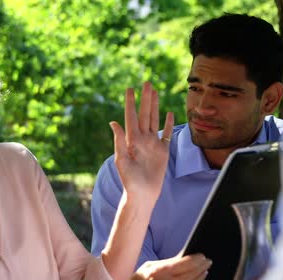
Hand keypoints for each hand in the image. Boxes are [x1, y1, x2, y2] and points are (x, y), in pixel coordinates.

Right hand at [95, 254, 210, 279]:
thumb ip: (165, 264)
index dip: (198, 259)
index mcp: (161, 271)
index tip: (202, 256)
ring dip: (200, 277)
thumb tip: (181, 261)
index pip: (188, 263)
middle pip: (194, 273)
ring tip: (203, 272)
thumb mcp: (147, 268)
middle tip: (207, 262)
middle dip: (203, 266)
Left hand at [110, 81, 173, 201]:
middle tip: (146, 83)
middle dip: (145, 99)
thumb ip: (119, 141)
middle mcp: (142, 139)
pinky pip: (166, 134)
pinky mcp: (163, 151)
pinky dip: (168, 124)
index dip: (131, 103)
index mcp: (131, 140)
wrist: (142, 194)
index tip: (130, 89)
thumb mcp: (121, 160)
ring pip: (155, 120)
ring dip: (155, 106)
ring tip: (155, 92)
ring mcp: (153, 144)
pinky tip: (169, 113)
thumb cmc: (129, 180)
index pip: (131, 117)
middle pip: (145, 114)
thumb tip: (113, 123)